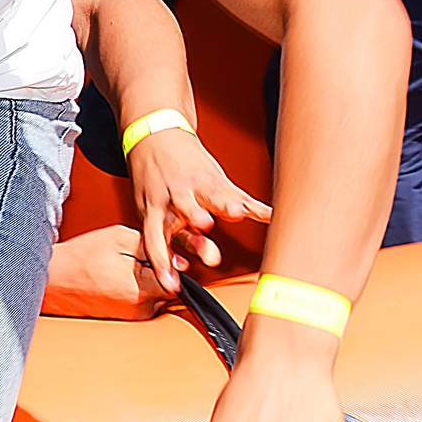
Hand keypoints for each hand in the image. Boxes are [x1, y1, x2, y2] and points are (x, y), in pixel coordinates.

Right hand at [41, 225, 177, 319]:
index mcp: (143, 290)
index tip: (165, 255)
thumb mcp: (119, 237)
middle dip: (163, 273)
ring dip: (150, 282)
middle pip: (172, 289)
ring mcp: (132, 316)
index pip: (182, 281)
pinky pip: (143, 302)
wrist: (51, 279)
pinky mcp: (125, 318)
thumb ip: (154, 247)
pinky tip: (119, 278)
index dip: (174, 264)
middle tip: (138, 259)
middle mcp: (141, 309)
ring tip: (125, 268)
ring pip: (158, 296)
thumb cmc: (79, 258)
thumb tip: (178, 260)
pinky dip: (138, 290)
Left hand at [127, 127, 269, 289]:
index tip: (172, 284)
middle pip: (184, 210)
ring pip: (210, 195)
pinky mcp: (216, 180)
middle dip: (194, 219)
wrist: (156, 137)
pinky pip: (239, 194)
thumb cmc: (154, 181)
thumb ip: (167, 240)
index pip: (154, 240)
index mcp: (154, 210)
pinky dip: (255, 206)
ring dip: (223, 203)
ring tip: (235, 211)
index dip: (163, 263)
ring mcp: (196, 186)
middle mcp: (174, 197)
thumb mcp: (151, 210)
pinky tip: (271, 215)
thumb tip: (178, 271)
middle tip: (205, 228)